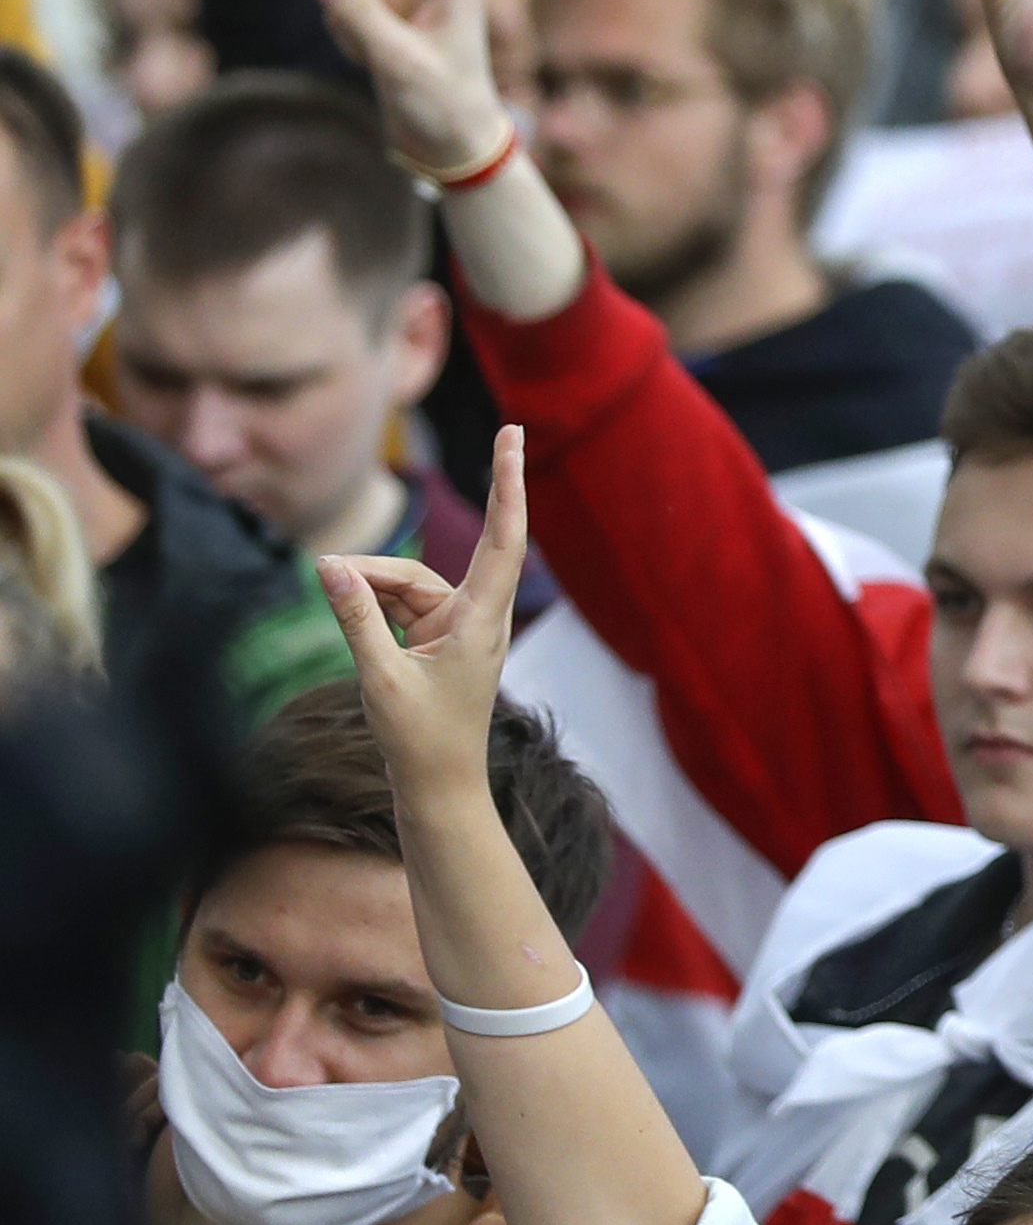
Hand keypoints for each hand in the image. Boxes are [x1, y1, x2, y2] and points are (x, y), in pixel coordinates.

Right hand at [313, 427, 535, 790]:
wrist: (438, 787)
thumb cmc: (419, 739)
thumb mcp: (378, 677)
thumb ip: (355, 618)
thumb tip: (328, 565)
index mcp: (481, 622)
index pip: (504, 541)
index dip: (508, 487)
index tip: (515, 438)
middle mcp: (478, 617)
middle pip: (441, 557)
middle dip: (453, 512)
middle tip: (496, 441)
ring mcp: (458, 626)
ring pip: (407, 582)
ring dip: (369, 582)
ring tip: (326, 585)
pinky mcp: (438, 637)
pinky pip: (399, 602)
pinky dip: (369, 600)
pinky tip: (340, 598)